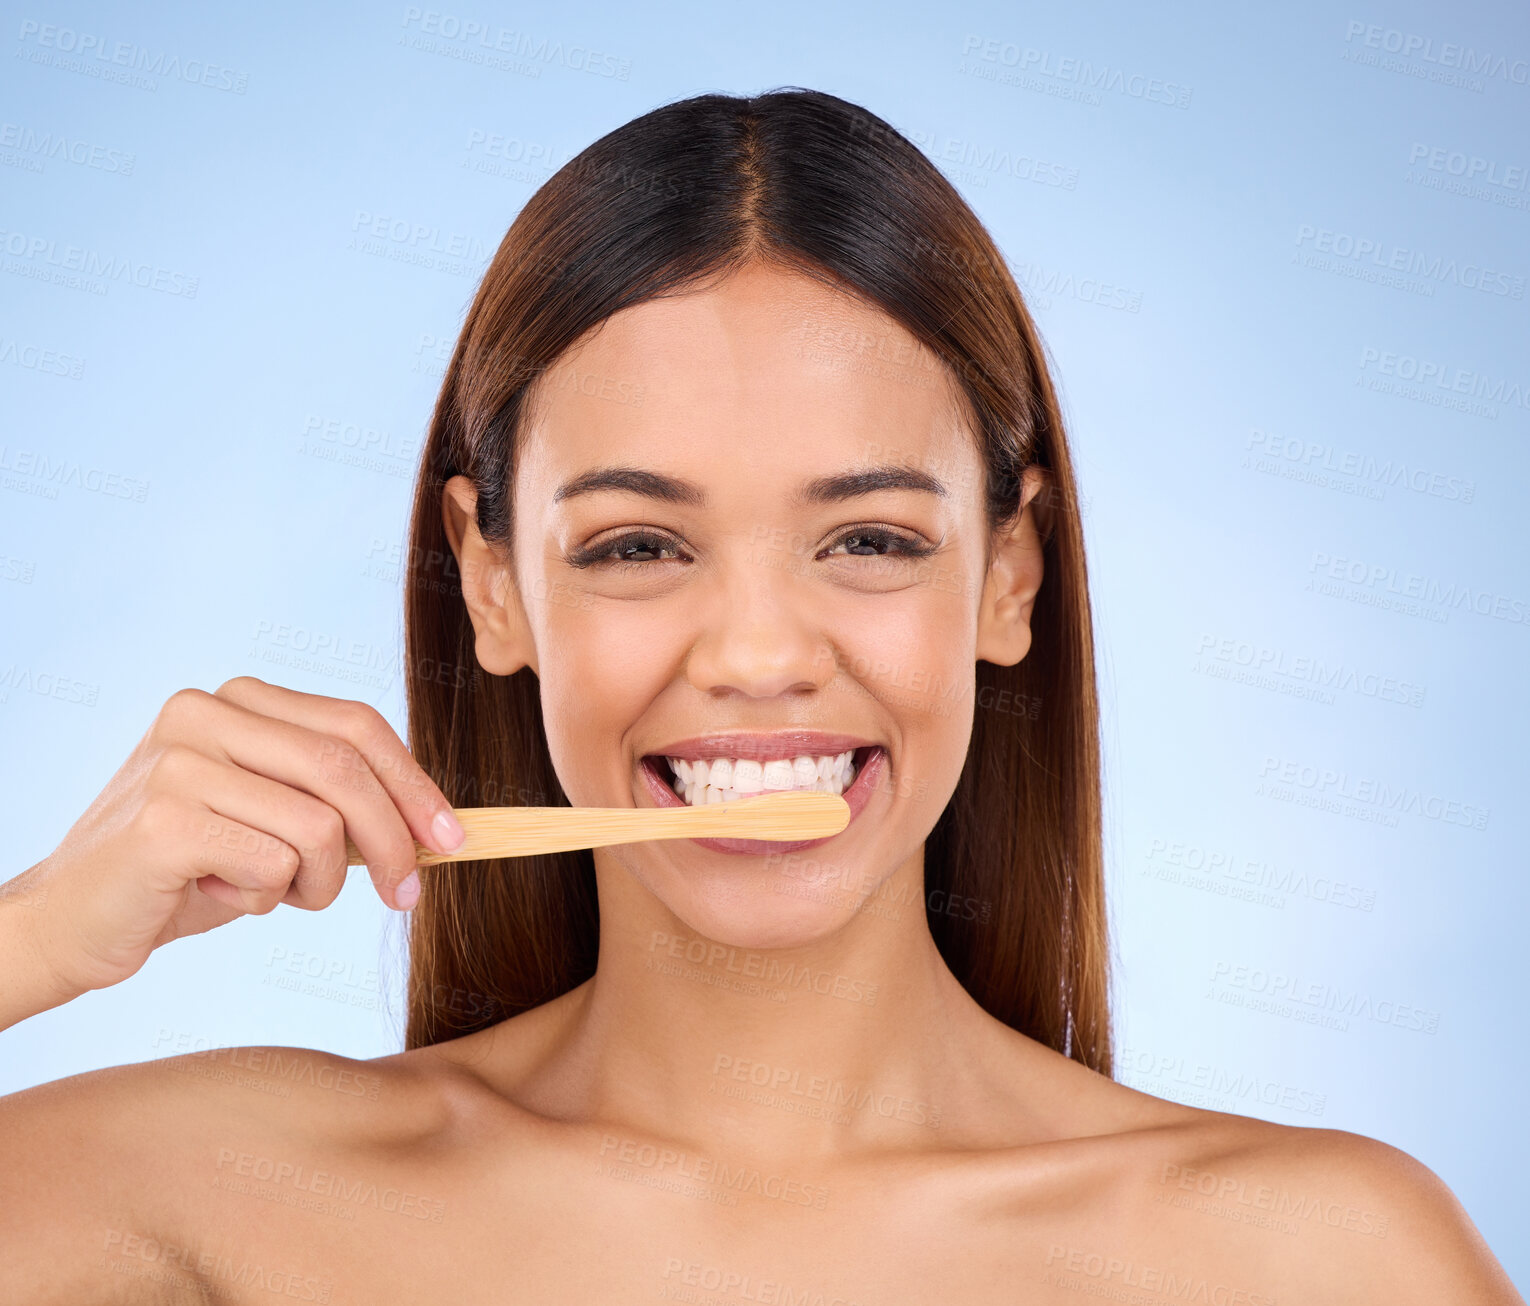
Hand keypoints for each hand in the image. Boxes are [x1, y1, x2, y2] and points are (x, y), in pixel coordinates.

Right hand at [8, 676, 463, 1004]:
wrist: (71, 921)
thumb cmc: (186, 872)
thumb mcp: (273, 821)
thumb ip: (337, 803)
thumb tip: (438, 827)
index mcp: (239, 700)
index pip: (357, 726)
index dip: (414, 784)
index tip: (452, 840)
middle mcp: (206, 712)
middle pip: (347, 768)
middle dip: (394, 840)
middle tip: (406, 896)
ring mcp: (181, 760)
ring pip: (319, 826)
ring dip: (317, 884)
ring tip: (272, 896)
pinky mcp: (165, 819)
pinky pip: (273, 864)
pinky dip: (264, 898)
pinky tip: (218, 895)